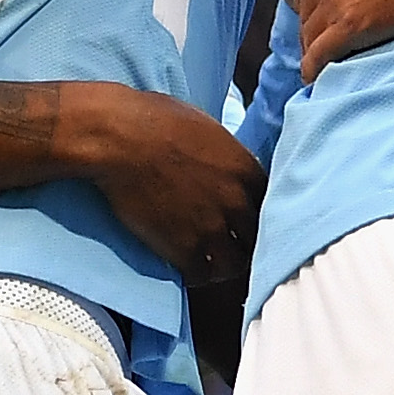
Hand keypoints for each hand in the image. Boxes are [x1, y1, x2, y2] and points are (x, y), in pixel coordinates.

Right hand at [81, 92, 265, 296]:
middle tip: (233, 245)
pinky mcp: (183, 247)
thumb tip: (220, 159)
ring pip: (235, 264)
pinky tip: (188, 268)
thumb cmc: (155, 119)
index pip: (272, 203)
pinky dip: (196, 275)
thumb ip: (223, 152)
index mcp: (245, 169)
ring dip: (225, 264)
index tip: (246, 218)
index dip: (257, 213)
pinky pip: (201, 275)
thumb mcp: (205, 127)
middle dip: (247, 242)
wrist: (121, 138)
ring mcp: (211, 227)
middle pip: (259, 237)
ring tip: (213, 262)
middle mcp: (236, 201)